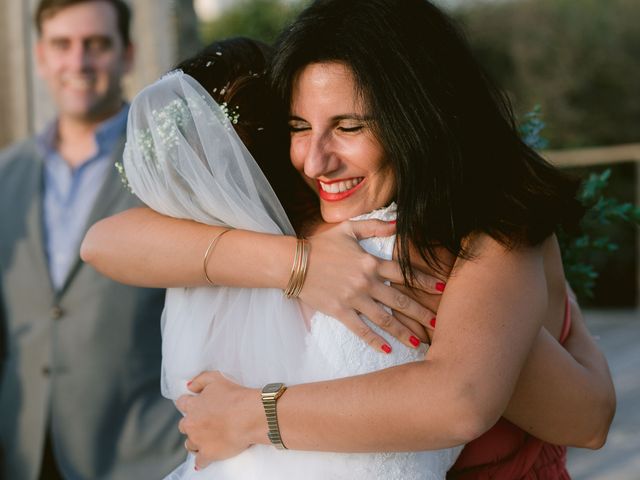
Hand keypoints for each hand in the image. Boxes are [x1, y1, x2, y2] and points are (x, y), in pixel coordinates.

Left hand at [176, 371, 259, 468]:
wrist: (249, 416)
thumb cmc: (235, 396)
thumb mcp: (216, 378)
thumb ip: (200, 380)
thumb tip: (189, 386)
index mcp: (193, 405)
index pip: (182, 404)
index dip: (188, 404)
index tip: (194, 405)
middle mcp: (192, 423)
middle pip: (184, 426)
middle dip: (191, 424)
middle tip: (203, 423)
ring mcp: (198, 440)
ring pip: (190, 444)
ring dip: (196, 442)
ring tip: (206, 440)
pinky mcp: (208, 454)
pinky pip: (200, 462)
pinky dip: (202, 461)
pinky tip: (204, 460)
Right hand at [301, 219, 443, 350]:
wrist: (294, 263)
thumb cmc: (321, 245)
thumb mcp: (348, 229)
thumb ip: (375, 226)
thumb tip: (398, 223)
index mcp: (370, 263)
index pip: (403, 273)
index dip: (424, 281)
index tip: (441, 289)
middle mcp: (366, 283)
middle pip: (400, 300)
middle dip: (420, 312)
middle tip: (438, 324)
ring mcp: (353, 299)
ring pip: (384, 318)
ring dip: (403, 332)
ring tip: (419, 343)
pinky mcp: (340, 312)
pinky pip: (361, 329)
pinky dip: (375, 340)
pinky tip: (387, 350)